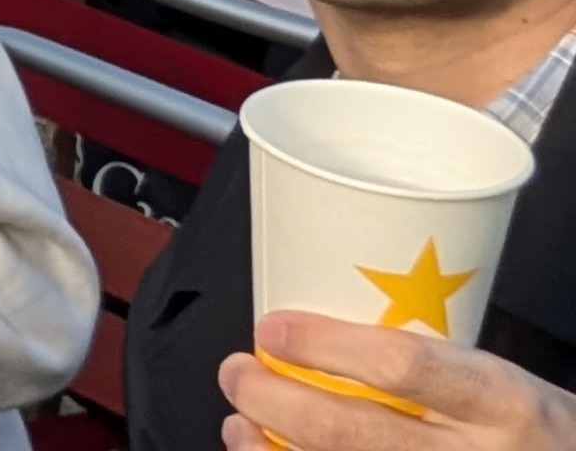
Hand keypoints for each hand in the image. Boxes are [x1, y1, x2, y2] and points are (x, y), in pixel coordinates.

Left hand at [219, 312, 575, 448]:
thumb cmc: (529, 430)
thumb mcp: (497, 382)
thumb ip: (422, 366)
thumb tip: (314, 338)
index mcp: (497, 400)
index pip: (401, 366)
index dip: (322, 345)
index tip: (271, 328)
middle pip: (345, 431)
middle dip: (270, 399)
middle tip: (237, 373)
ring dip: (266, 449)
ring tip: (240, 423)